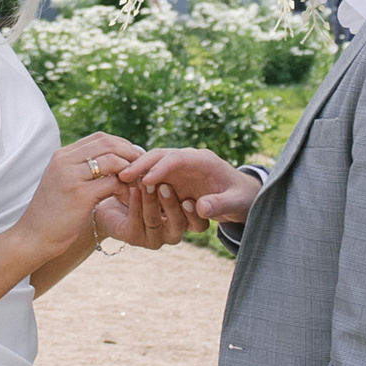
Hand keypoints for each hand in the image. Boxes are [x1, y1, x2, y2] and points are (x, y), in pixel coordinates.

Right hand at [20, 135, 145, 261]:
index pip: (99, 138)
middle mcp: (65, 161)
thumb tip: (110, 161)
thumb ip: (80, 170)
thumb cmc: (52, 214)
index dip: (122, 145)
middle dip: (130, 154)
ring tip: (137, 184)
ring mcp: (72, 177)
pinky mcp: (80, 195)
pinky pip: (113, 183)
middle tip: (144, 168)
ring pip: (113, 161)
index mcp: (61, 156)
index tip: (134, 158)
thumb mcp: (63, 183)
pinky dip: (126, 189)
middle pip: (108, 144)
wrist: (33, 237)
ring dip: (130, 171)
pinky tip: (128, 199)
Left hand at [93, 172, 188, 247]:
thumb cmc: (148, 188)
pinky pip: (136, 222)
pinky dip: (136, 203)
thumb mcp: (168, 181)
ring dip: (150, 200)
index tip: (189, 199)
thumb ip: (180, 179)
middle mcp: (172, 234)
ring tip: (146, 182)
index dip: (195, 214)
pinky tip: (133, 189)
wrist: (115, 203)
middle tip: (165, 186)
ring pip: (153, 220)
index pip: (199, 225)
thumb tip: (194, 164)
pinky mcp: (134, 238)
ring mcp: (153, 239)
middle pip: (177, 223)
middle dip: (170, 204)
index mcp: (186, 222)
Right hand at [132, 146, 259, 229]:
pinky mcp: (175, 178)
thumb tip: (200, 208)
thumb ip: (219, 205)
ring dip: (139, 172)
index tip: (145, 180)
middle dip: (142, 165)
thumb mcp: (236, 203)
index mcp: (205, 161)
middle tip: (123, 176)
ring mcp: (181, 169)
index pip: (178, 158)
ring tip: (121, 182)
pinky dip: (142, 180)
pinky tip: (128, 188)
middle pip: (161, 156)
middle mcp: (190, 161)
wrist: (243, 196)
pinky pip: (155, 176)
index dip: (161, 168)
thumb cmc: (243, 198)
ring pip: (155, 165)